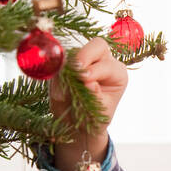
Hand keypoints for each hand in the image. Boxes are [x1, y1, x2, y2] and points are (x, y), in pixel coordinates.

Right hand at [49, 38, 128, 170]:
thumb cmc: (93, 119)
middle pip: (97, 45)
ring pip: (74, 51)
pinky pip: (57, 59)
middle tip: (73, 69)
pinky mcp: (65, 62)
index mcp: (117, 73)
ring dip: (66, 66)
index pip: (108, 64)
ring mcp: (83, 59)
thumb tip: (89, 83)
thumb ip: (95, 97)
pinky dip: (54, 69)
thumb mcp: (98, 113)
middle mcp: (103, 61)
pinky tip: (55, 85)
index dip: (95, 70)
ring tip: (62, 87)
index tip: (84, 79)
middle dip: (84, 56)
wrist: (77, 125)